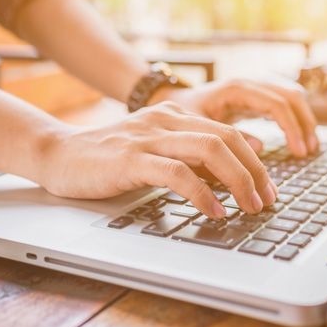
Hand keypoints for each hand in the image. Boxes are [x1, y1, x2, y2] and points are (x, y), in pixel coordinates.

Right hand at [38, 102, 276, 218]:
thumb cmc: (108, 159)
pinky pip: (177, 173)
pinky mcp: (130, 159)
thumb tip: (240, 162)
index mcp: (173, 115)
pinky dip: (203, 193)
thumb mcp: (156, 150)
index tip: (268, 189)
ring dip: (239, 181)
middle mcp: (164, 120)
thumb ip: (192, 153)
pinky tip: (214, 211)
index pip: (228, 132)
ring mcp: (148, 137)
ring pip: (210, 149)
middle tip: (267, 201)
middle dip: (255, 172)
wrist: (59, 154)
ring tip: (249, 207)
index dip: (255, 161)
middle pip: (227, 138)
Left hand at [150, 79, 318, 156]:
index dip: (291, 128)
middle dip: (303, 123)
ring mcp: (253, 88)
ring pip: (290, 96)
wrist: (166, 102)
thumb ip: (224, 139)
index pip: (275, 104)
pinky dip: (294, 120)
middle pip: (290, 96)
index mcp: (235, 89)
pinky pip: (283, 103)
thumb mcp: (197, 129)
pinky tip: (298, 141)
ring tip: (309, 148)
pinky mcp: (253, 97)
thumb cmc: (178, 116)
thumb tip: (258, 149)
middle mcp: (248, 84)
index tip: (299, 152)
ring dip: (303, 121)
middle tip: (308, 151)